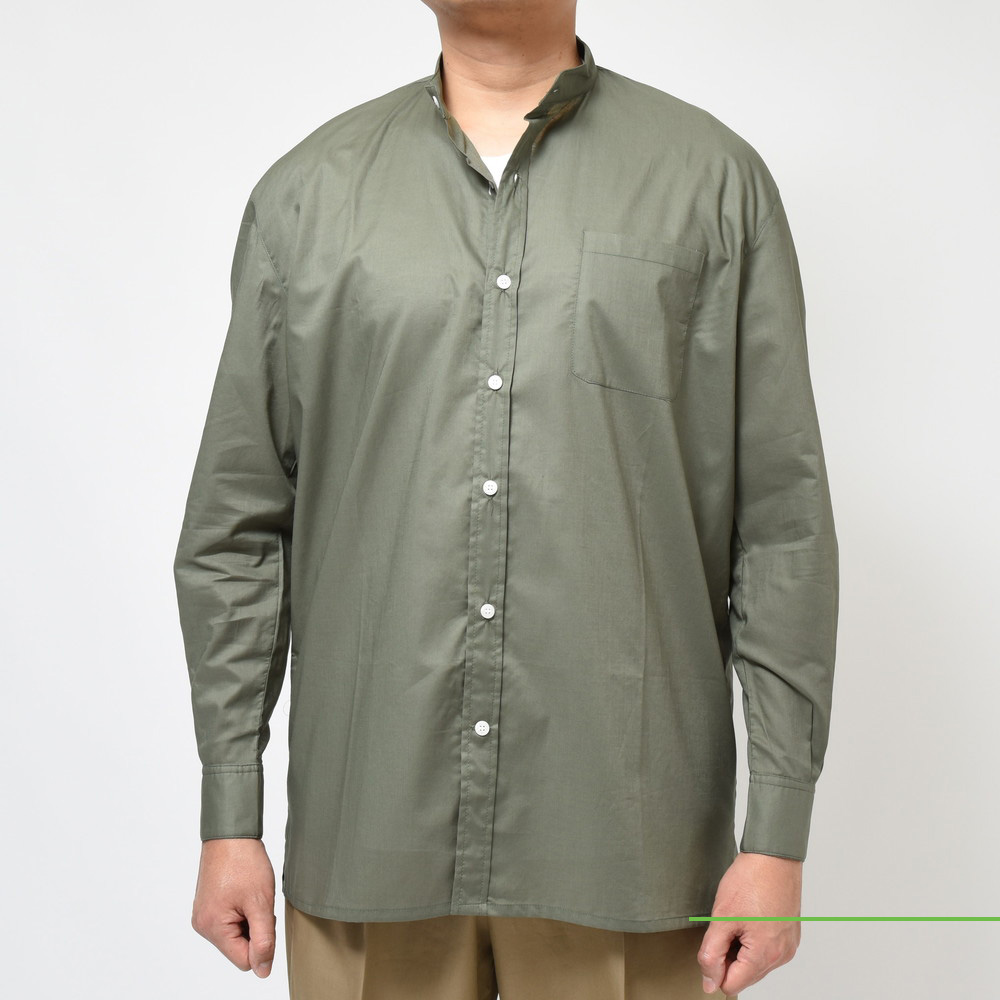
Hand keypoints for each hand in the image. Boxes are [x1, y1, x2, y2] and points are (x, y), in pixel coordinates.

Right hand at [190, 838, 276, 977]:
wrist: (231, 833)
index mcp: (213, 928)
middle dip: (255, 929)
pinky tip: (245, 892)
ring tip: (252, 895)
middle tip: (259, 902)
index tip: (266, 917)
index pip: (244, 960)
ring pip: (235, 934)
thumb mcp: (261, 903)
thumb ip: (263, 941)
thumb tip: (262, 971)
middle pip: (238, 947)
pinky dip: (241, 911)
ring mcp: (203, 914)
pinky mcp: (207, 905)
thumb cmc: (244, 863)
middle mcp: (203, 925)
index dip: (262, 943)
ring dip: (249, 919)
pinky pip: (228, 921)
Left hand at [697, 851, 801, 994]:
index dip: (715, 968)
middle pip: (745, 976)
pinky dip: (753, 940)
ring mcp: (788, 945)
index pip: (732, 985)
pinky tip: (748, 917)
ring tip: (738, 919)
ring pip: (755, 964)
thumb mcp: (721, 917)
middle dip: (728, 957)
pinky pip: (767, 950)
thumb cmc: (750, 880)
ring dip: (740, 948)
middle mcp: (781, 956)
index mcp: (765, 955)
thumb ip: (711, 954)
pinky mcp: (789, 935)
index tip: (712, 943)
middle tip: (724, 926)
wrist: (773, 855)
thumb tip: (709, 983)